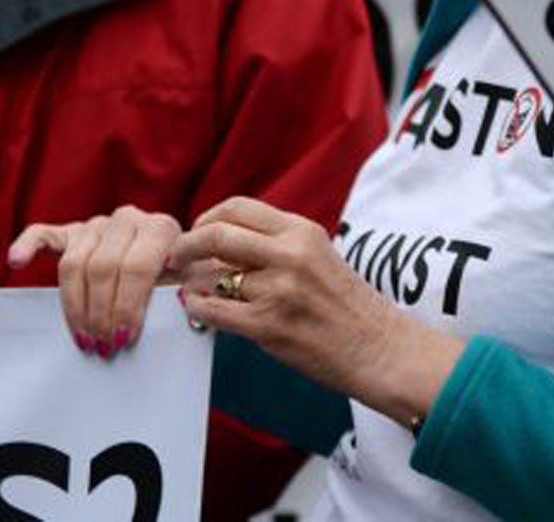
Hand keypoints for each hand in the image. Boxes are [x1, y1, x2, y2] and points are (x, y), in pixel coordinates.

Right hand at [7, 206, 180, 357]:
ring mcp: (98, 224)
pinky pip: (43, 234)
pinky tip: (15, 261)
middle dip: (101, 314)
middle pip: (103, 268)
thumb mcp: (194, 283)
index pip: (138, 267)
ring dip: (75, 306)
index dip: (128, 307)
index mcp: (161, 228)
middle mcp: (128, 219)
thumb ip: (189, 290)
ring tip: (83, 337)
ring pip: (75, 262)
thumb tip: (180, 304)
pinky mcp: (72, 232)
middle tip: (102, 346)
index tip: (124, 339)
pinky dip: (28, 245)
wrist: (174, 258)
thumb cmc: (181, 277)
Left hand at [172, 197, 462, 430]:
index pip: (238, 207)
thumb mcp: (317, 256)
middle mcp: (290, 254)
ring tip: (192, 288)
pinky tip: (198, 308)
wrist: (377, 345)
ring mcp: (278, 290)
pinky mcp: (268, 326)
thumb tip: (220, 243)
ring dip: (191, 283)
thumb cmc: (346, 304)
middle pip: (216, 234)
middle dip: (185, 247)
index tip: (197, 232)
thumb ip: (275, 246)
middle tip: (176, 258)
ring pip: (210, 275)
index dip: (207, 218)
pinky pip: (212, 311)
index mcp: (302, 231)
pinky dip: (196, 308)